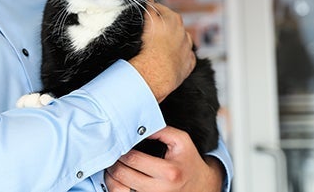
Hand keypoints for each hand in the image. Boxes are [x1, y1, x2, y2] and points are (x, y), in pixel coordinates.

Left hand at [105, 126, 223, 191]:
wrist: (201, 185)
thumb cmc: (189, 161)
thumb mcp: (181, 141)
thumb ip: (161, 130)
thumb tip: (138, 127)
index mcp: (169, 171)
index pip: (134, 159)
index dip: (122, 150)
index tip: (120, 144)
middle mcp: (160, 189)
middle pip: (123, 175)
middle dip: (114, 163)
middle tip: (112, 155)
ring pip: (120, 190)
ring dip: (112, 177)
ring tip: (113, 167)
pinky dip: (118, 188)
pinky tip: (119, 180)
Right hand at [128, 1, 194, 101]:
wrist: (157, 71)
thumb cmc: (150, 45)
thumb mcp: (146, 20)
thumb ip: (148, 6)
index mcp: (174, 19)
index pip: (161, 10)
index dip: (151, 13)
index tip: (145, 17)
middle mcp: (183, 32)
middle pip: (171, 26)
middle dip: (162, 28)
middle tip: (149, 34)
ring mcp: (187, 48)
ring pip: (179, 42)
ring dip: (171, 43)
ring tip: (158, 48)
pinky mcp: (188, 64)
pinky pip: (184, 58)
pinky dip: (177, 58)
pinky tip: (167, 60)